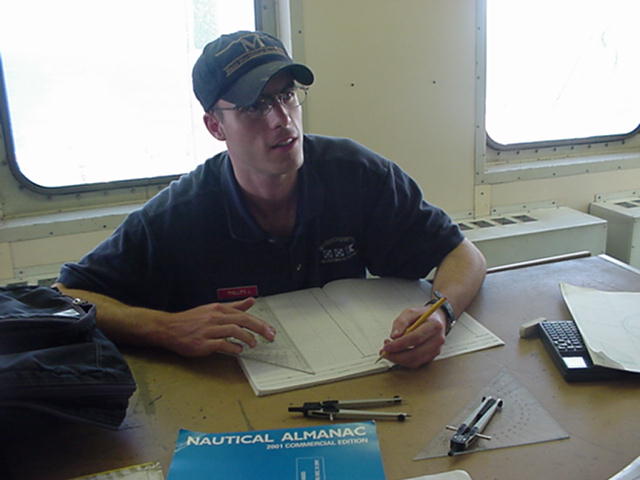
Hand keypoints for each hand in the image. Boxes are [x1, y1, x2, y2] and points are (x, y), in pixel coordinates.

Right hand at [154, 298, 275, 356]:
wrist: (169, 328)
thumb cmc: (192, 320)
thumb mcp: (213, 309)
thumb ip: (234, 306)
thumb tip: (251, 300)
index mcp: (219, 309)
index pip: (244, 314)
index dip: (260, 323)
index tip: (270, 330)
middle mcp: (214, 317)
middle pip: (243, 321)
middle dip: (259, 329)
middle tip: (270, 336)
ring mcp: (208, 330)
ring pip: (234, 331)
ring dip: (247, 338)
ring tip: (253, 344)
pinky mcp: (203, 343)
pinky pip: (222, 344)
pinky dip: (233, 347)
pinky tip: (238, 350)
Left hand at [379, 305, 446, 367]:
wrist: (436, 320)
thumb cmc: (423, 316)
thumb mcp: (410, 312)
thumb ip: (401, 322)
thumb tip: (394, 336)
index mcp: (433, 326)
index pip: (415, 338)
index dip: (399, 344)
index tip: (387, 346)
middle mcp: (437, 340)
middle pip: (415, 354)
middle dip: (396, 355)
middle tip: (385, 352)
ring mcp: (436, 350)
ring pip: (415, 361)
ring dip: (399, 360)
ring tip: (389, 352)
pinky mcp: (431, 357)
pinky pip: (416, 363)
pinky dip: (404, 361)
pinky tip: (397, 354)